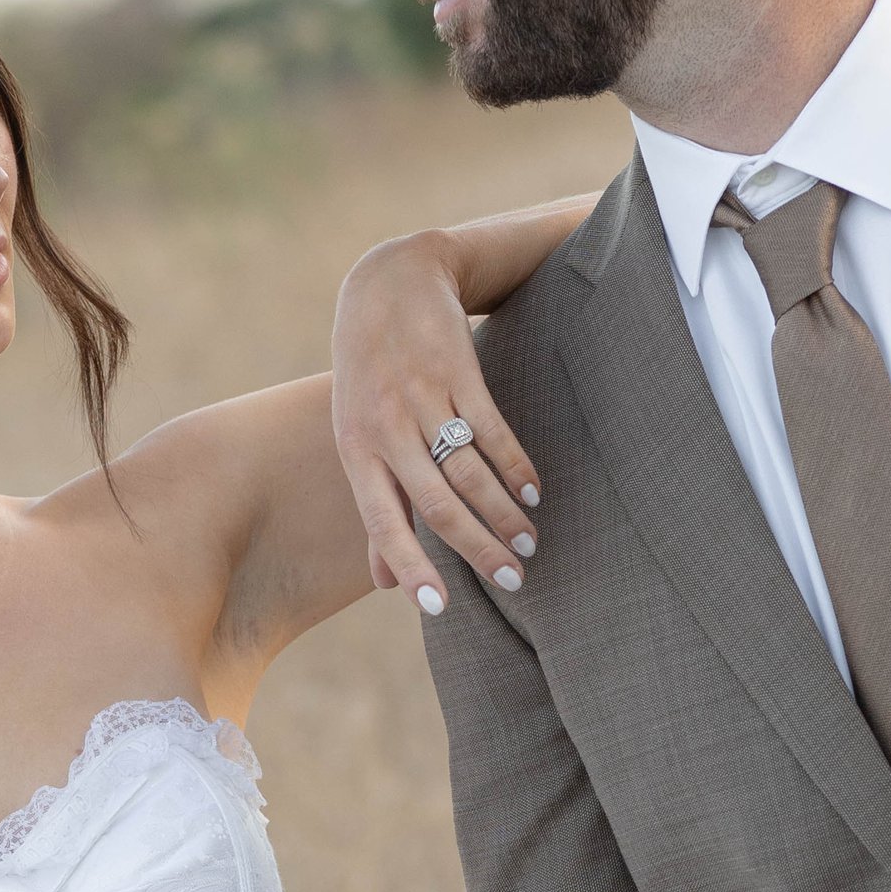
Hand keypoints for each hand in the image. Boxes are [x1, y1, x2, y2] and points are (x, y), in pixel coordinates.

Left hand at [331, 231, 544, 612]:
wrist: (388, 283)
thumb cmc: (371, 374)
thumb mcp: (360, 436)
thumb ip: (378, 509)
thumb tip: (385, 585)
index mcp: (357, 451)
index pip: (383, 522)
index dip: (410, 566)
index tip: (439, 608)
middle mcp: (386, 428)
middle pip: (437, 504)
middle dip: (477, 548)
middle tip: (514, 581)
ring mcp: (422, 398)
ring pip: (469, 471)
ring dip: (505, 512)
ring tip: (529, 543)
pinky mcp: (457, 370)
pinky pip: (492, 429)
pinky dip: (516, 465)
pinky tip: (534, 492)